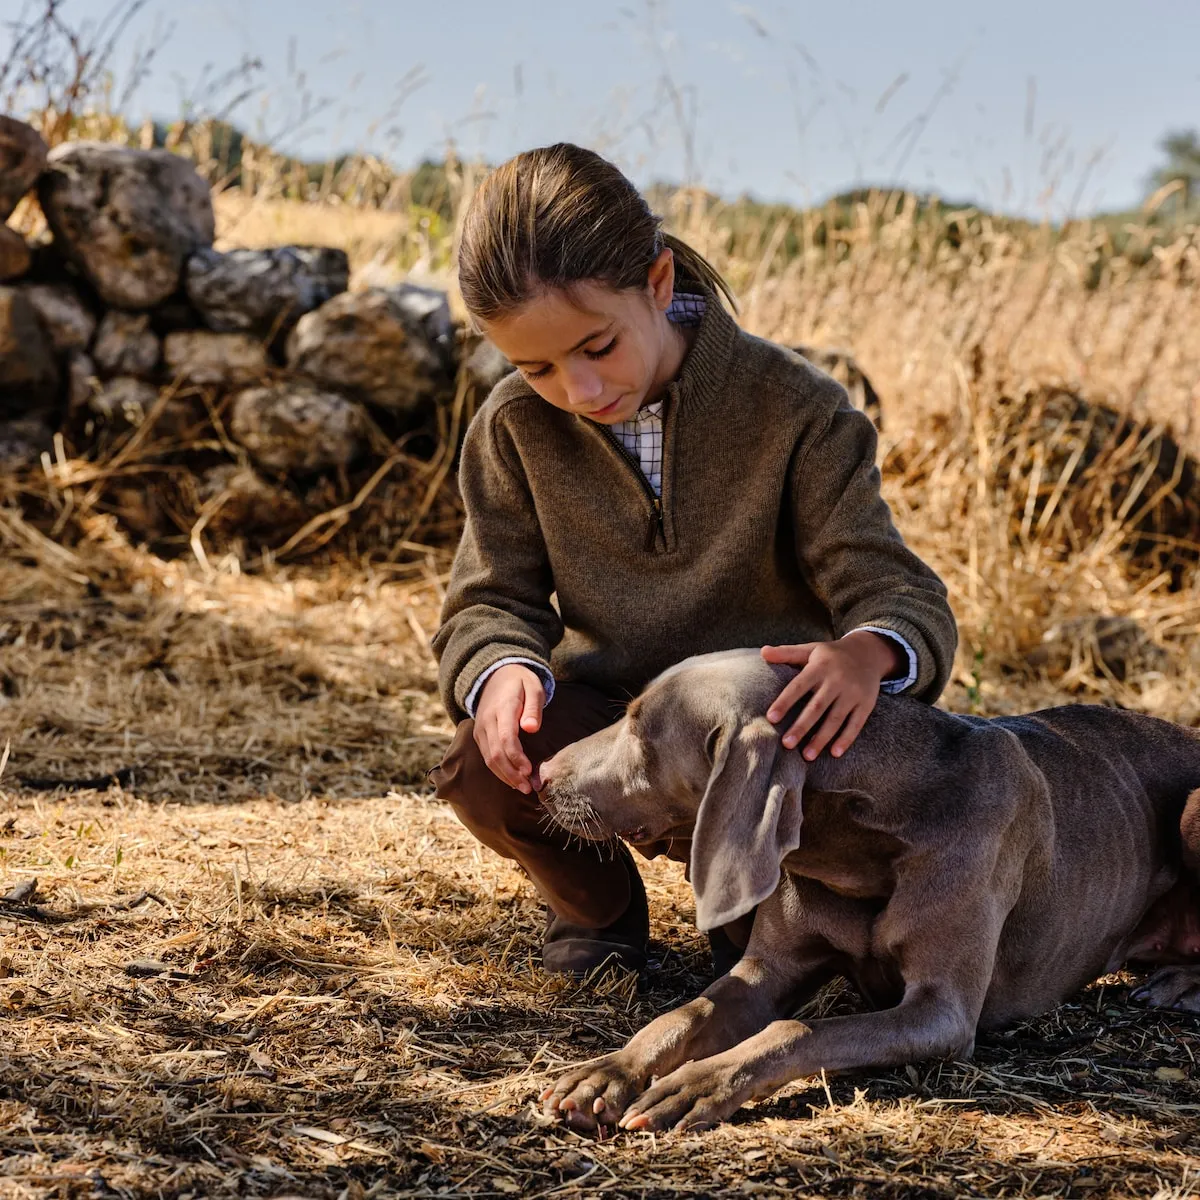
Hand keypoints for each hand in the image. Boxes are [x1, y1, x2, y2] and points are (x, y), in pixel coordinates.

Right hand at [473, 664, 545, 792]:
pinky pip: (486, 756)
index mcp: (502, 708)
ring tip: (522, 788)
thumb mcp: (533, 687)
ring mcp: (480, 729)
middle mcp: (487, 721)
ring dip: (505, 776)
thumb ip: (533, 707)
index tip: (529, 771)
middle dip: (511, 774)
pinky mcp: (479, 735)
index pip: (506, 738)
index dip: (516, 757)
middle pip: (495, 754)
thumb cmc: (520, 682)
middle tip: (528, 788)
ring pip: (488, 759)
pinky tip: (512, 779)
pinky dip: (498, 770)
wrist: (495, 675)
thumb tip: (532, 728)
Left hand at [761, 631, 901, 760]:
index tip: (771, 718)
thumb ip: (787, 653)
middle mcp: (837, 680)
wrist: (869, 653)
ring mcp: (853, 693)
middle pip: (817, 707)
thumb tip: (763, 652)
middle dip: (801, 726)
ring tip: (807, 755)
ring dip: (821, 739)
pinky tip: (834, 753)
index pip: (798, 686)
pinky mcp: (866, 704)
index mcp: (819, 667)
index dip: (785, 702)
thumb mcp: (810, 649)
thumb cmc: (831, 655)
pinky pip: (856, 724)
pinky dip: (846, 739)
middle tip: (786, 744)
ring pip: (835, 719)